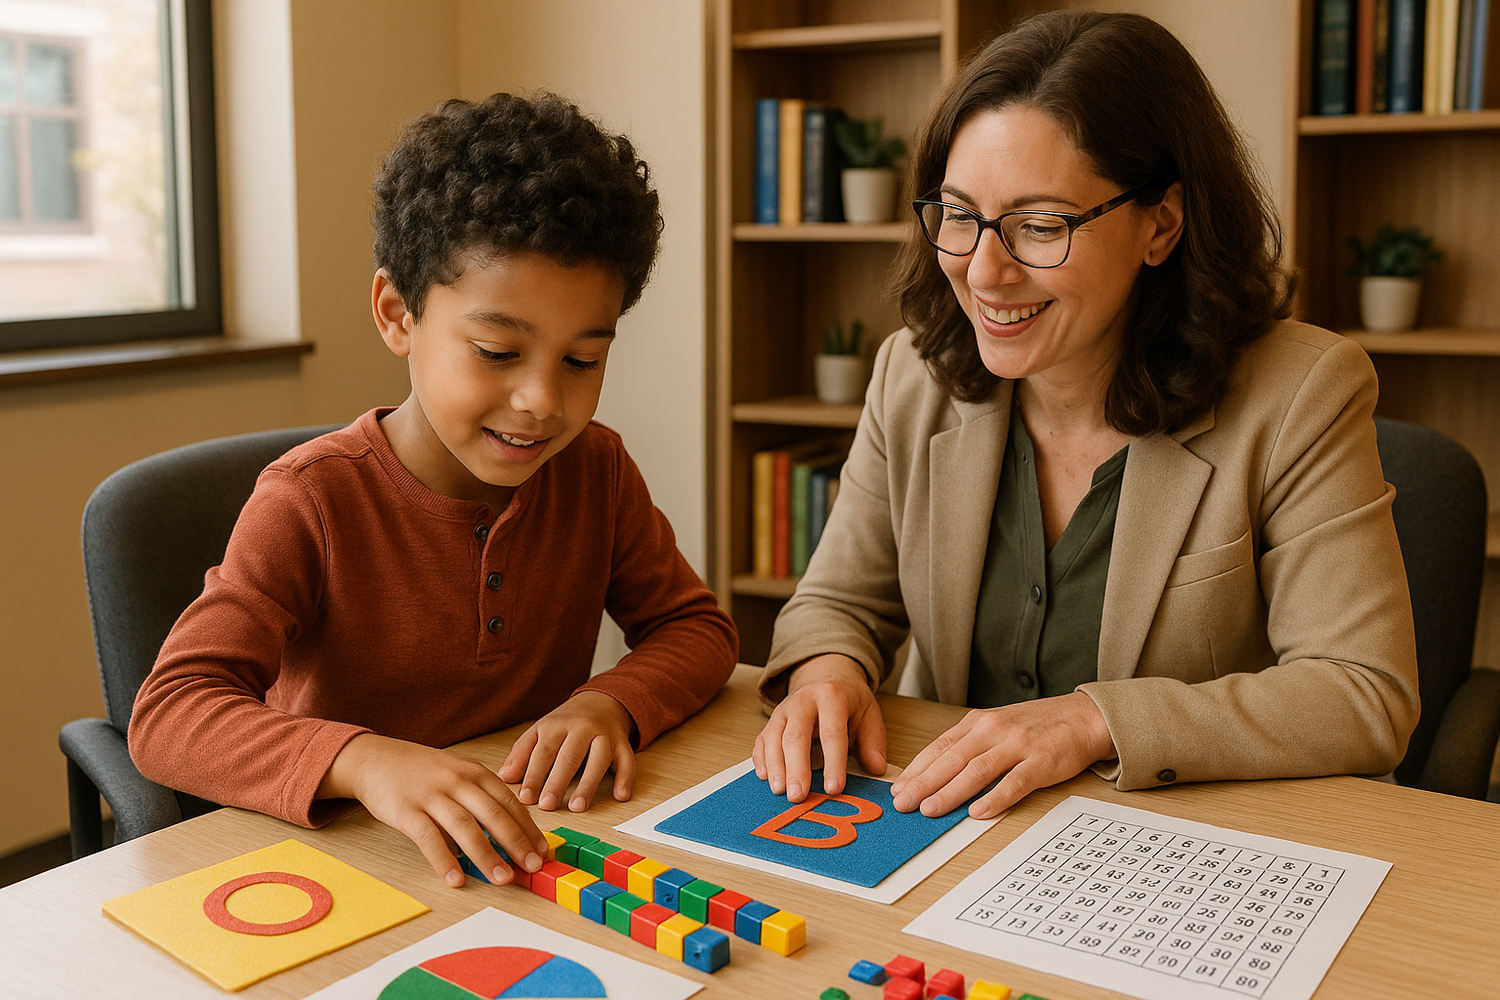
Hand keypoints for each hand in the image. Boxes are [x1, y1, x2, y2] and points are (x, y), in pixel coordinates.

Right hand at [318, 733, 547, 886]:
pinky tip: (455, 879)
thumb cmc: (423, 772)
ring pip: (465, 827)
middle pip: (493, 814)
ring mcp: (432, 795)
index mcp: (475, 773)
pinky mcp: (406, 810)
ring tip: (502, 878)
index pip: (509, 802)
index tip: (542, 851)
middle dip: (516, 843)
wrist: (376, 759)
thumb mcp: (458, 774)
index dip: (528, 828)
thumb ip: (482, 797)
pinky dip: (444, 860)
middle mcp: (457, 781)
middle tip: (531, 867)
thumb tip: (511, 832)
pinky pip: (428, 838)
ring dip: (486, 855)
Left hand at [498, 691, 636, 812]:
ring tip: (578, 806)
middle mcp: (582, 728)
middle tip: (548, 804)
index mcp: (557, 725)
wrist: (601, 702)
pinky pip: (627, 760)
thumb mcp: (540, 731)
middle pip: (570, 755)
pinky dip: (626, 777)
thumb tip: (505, 777)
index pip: (543, 752)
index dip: (534, 775)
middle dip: (558, 781)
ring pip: (599, 758)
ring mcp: (605, 735)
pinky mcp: (623, 743)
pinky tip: (621, 795)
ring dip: (589, 783)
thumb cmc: (566, 723)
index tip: (526, 798)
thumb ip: (522, 753)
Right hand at [752, 653, 887, 802]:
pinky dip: (761, 759)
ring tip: (780, 791)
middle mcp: (803, 700)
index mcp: (832, 697)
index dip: (833, 762)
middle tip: (798, 796)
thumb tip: (876, 769)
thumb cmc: (849, 703)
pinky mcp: (771, 720)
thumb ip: (873, 743)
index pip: (832, 732)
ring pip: (774, 738)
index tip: (834, 788)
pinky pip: (761, 740)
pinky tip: (764, 777)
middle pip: (796, 736)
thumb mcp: (869, 716)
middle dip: (796, 768)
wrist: (827, 677)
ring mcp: (784, 710)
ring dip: (776, 766)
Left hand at [889, 691, 1114, 819]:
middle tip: (902, 804)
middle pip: (951, 759)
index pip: (939, 747)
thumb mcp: (996, 727)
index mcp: (978, 722)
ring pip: (977, 770)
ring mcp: (1018, 744)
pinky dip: (995, 797)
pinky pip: (1015, 781)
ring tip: (930, 810)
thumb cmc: (1036, 726)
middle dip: (923, 784)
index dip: (916, 770)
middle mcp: (993, 730)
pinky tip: (978, 812)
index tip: (897, 789)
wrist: (1083, 716)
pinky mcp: (1041, 761)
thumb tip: (935, 776)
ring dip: (951, 792)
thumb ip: (968, 747)